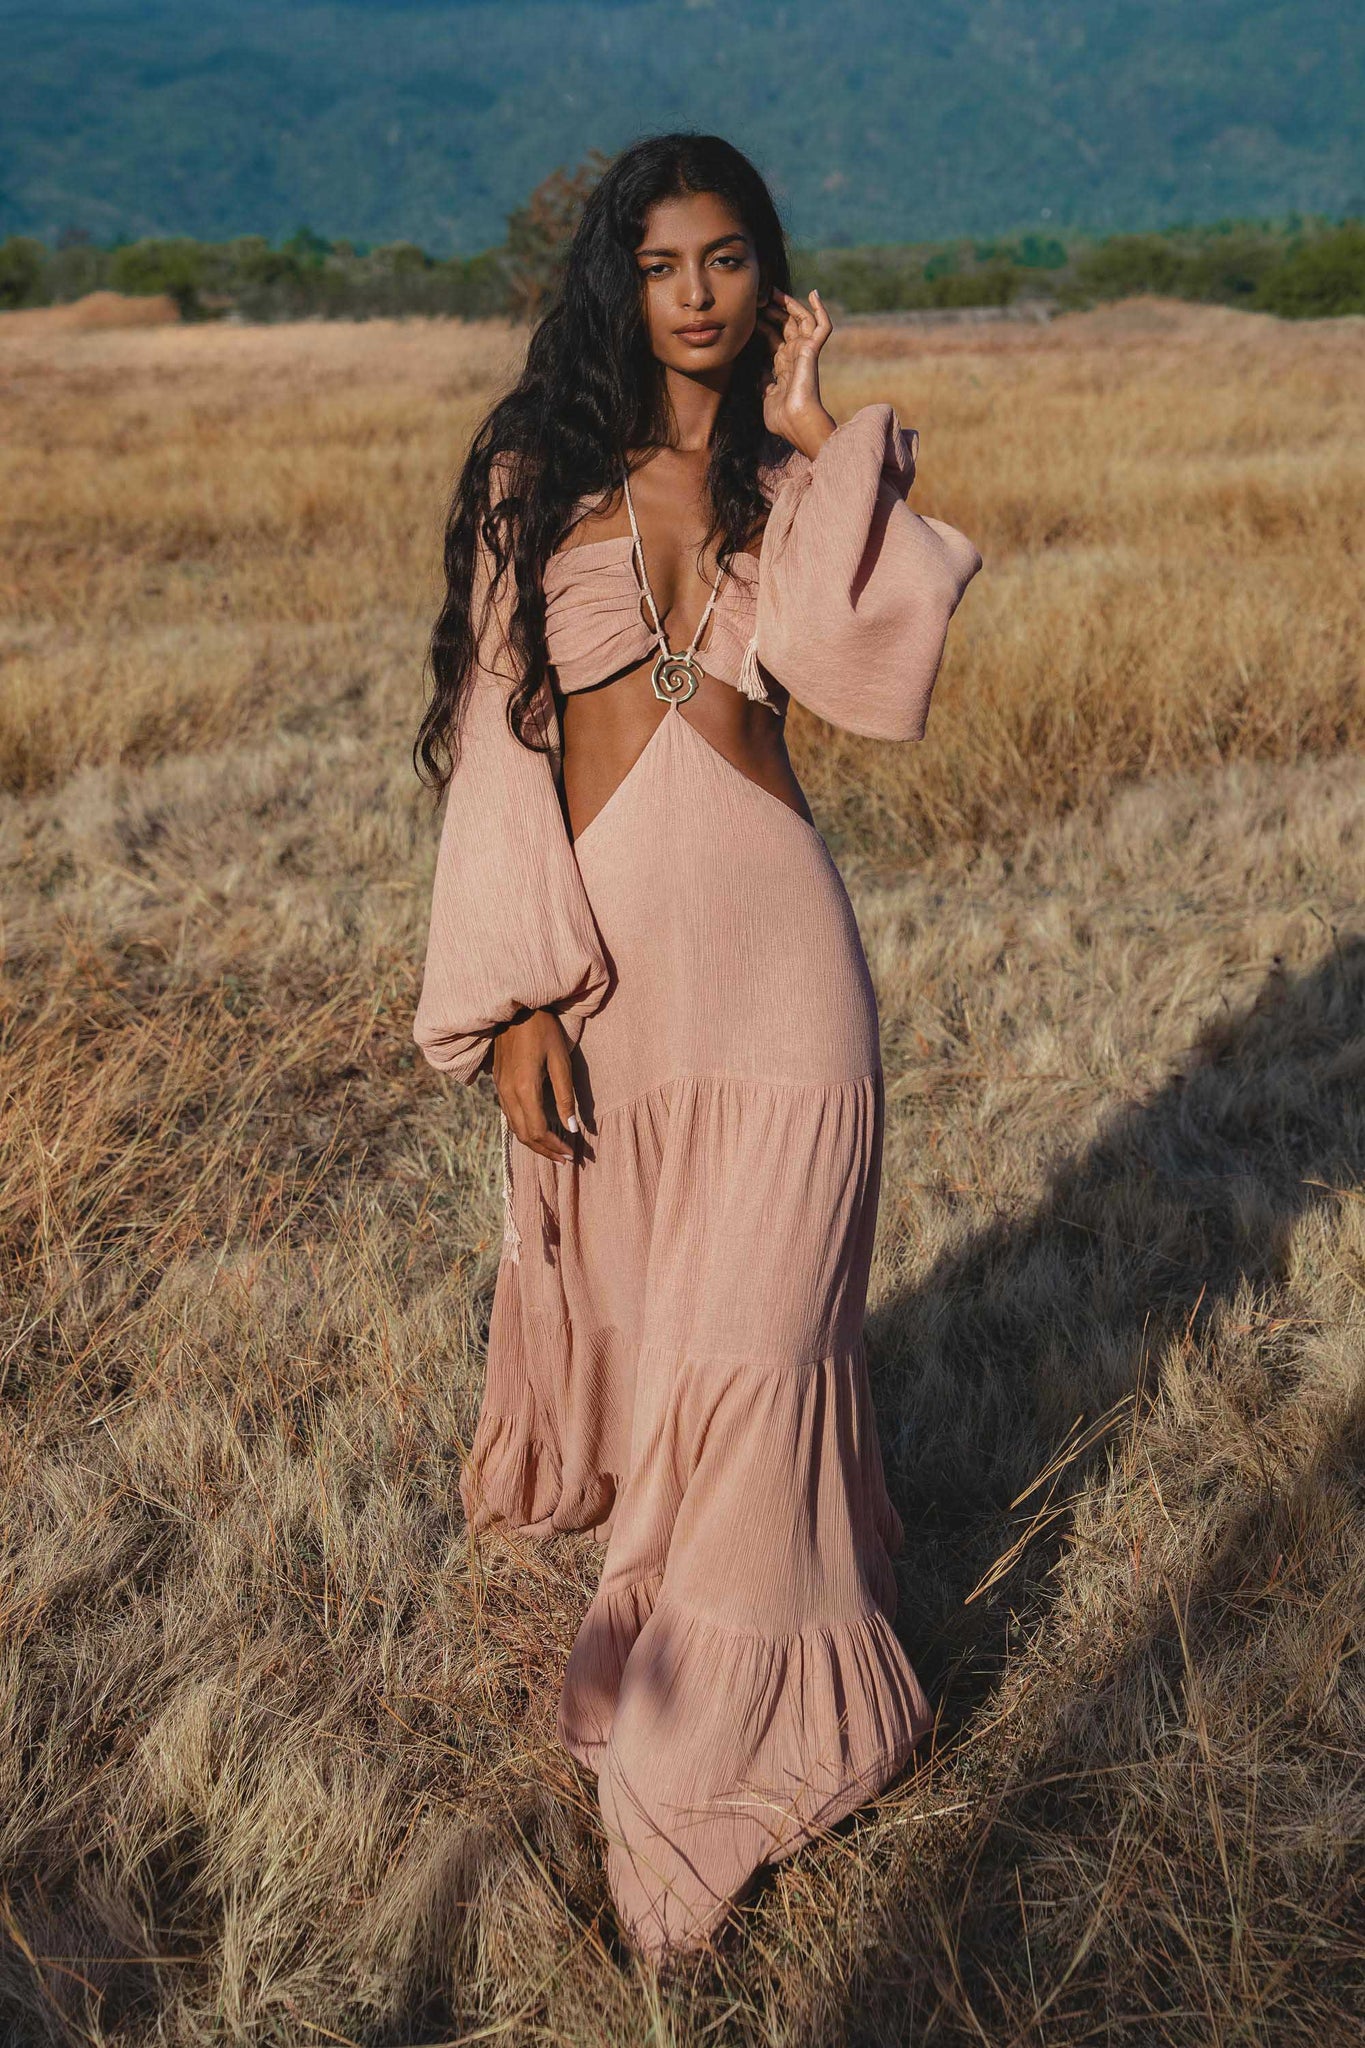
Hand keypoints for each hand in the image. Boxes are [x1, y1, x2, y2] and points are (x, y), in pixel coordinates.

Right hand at [492, 1008, 578, 1163]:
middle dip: (545, 1151)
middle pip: (524, 1135)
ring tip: (554, 1151)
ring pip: (514, 1128)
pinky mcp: (499, 1084)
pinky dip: (524, 1129)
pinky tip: (538, 1130)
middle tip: (565, 1160)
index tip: (572, 1154)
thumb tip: (572, 1129)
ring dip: (534, 1143)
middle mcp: (508, 1093)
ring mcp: (500, 1089)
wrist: (516, 1008)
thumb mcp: (561, 1061)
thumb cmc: (543, 1030)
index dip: (555, 1147)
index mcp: (524, 1089)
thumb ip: (565, 1097)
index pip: (538, 1131)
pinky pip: (509, 1116)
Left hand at [758, 287, 837, 458]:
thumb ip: (763, 381)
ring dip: (788, 304)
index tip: (749, 313)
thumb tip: (757, 370)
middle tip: (759, 294)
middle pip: (785, 325)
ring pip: (800, 320)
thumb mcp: (765, 396)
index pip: (773, 338)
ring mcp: (804, 352)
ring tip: (774, 291)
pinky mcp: (812, 350)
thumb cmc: (781, 418)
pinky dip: (820, 309)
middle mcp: (794, 356)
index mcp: (783, 367)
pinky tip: (814, 293)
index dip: (762, 325)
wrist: (795, 422)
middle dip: (773, 309)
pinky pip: (822, 326)